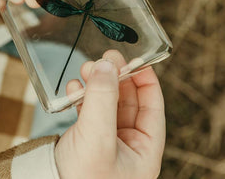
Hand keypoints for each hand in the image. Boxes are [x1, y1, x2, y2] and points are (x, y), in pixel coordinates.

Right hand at [55, 50, 164, 178]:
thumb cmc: (80, 177)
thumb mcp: (97, 136)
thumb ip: (103, 98)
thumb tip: (107, 64)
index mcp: (143, 149)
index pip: (153, 106)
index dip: (146, 80)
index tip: (135, 59)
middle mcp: (127, 143)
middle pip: (128, 99)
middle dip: (116, 77)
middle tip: (105, 58)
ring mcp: (106, 138)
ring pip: (107, 100)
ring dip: (97, 83)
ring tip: (86, 69)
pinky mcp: (88, 135)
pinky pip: (90, 108)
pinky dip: (82, 95)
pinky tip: (74, 88)